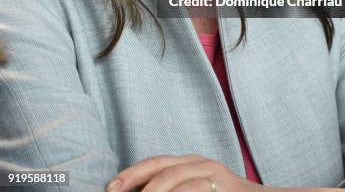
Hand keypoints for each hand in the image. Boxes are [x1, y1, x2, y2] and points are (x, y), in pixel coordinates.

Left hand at [105, 153, 263, 190]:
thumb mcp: (198, 189)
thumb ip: (175, 188)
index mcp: (191, 163)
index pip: (156, 162)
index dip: (132, 174)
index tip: (111, 187)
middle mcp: (202, 164)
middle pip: (162, 168)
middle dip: (135, 180)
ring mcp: (216, 175)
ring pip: (177, 180)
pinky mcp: (226, 188)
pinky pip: (195, 191)